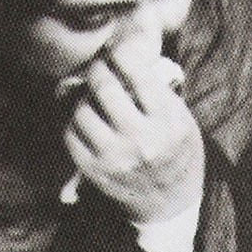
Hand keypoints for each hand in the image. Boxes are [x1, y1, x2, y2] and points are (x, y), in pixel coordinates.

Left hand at [64, 16, 205, 224]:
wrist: (172, 203)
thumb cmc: (178, 150)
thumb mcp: (181, 117)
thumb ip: (158, 89)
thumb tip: (129, 54)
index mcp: (167, 121)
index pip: (137, 73)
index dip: (121, 52)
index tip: (117, 48)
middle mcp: (140, 139)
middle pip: (104, 88)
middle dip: (98, 69)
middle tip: (99, 66)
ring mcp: (114, 158)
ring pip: (82, 111)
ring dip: (84, 97)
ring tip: (93, 96)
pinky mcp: (94, 172)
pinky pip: (70, 135)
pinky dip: (74, 121)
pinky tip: (86, 118)